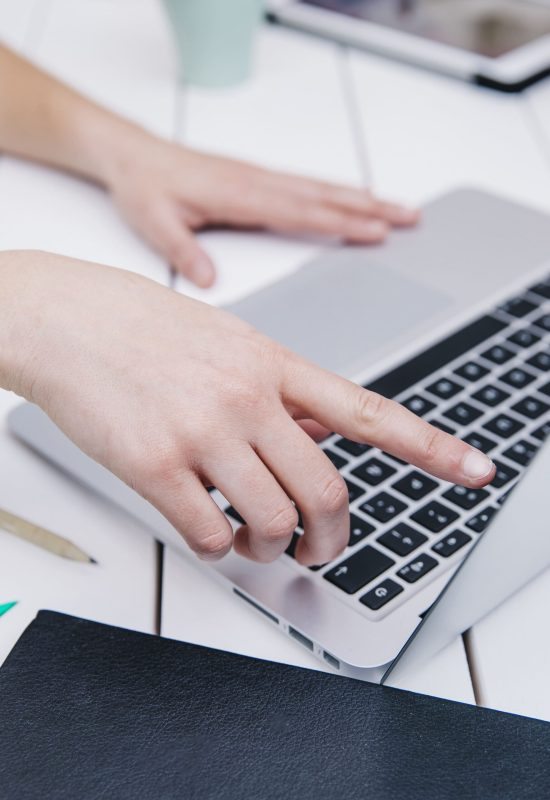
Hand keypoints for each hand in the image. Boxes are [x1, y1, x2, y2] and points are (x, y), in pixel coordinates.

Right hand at [2, 252, 493, 566]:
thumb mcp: (228, 342)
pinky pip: (209, 534)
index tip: (475, 470)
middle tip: (320, 550)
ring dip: (271, 548)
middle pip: (326, 492)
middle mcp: (247, 396)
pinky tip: (207, 532)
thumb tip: (319, 439)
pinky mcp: (154, 464)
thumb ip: (278, 393)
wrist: (65, 316)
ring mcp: (202, 430)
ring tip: (254, 541)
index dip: (431, 446)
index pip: (368, 412)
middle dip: (333, 538)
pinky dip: (218, 549)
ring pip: (272, 521)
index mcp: (273, 364)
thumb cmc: (143, 328)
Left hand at [106, 135, 419, 287]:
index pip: (300, 210)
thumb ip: (183, 251)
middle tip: (410, 217)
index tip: (376, 231)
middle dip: (370, 207)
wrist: (132, 156)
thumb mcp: (154, 222)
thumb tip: (209, 281)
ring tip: (399, 208)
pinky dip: (338, 191)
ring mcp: (261, 178)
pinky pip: (307, 184)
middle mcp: (257, 182)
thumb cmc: (144, 186)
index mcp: (239, 195)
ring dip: (362, 197)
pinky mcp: (257, 178)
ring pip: (321, 187)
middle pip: (324, 195)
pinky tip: (355, 196)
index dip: (341, 221)